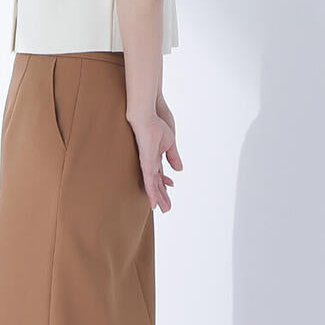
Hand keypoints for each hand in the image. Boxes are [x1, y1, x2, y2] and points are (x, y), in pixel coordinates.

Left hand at [128, 97, 182, 211]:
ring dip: (157, 198)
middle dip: (161, 196)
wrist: (146, 115)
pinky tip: (152, 201)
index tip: (171, 188)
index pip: (159, 175)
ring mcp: (146, 163)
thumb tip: (179, 169)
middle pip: (155, 183)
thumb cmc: (155, 124)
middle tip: (166, 208)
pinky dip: (151, 192)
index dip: (164, 184)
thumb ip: (173, 156)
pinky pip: (149, 181)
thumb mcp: (170, 143)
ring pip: (151, 185)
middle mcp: (149, 163)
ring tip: (160, 209)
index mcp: (154, 157)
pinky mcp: (146, 162)